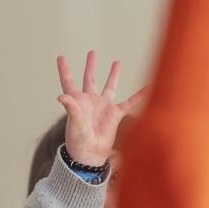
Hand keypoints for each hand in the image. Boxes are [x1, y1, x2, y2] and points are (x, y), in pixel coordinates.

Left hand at [56, 51, 146, 166]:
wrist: (90, 154)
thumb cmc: (78, 140)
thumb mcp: (74, 122)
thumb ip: (70, 107)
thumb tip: (61, 96)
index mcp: (77, 100)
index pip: (68, 81)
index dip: (64, 69)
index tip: (61, 57)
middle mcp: (90, 101)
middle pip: (89, 78)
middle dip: (91, 65)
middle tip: (92, 52)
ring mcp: (103, 106)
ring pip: (109, 86)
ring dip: (113, 75)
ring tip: (117, 62)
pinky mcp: (115, 114)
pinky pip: (129, 103)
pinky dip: (139, 96)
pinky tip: (148, 88)